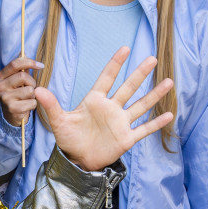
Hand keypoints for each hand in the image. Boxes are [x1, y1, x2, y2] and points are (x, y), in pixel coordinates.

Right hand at [0, 56, 44, 126]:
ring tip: (26, 98)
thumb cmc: (16, 94)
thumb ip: (20, 68)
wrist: (10, 115)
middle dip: (32, 82)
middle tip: (30, 88)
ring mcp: (5, 98)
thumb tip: (26, 54)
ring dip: (33, 95)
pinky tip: (26, 106)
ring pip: (30, 90)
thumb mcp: (15, 80)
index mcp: (0, 77)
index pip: (15, 63)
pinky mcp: (12, 109)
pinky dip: (33, 104)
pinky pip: (32, 102)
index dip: (30, 62)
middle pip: (24, 76)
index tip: (41, 65)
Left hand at [35, 46, 172, 171]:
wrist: (77, 160)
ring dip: (154, 94)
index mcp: (95, 101)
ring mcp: (120, 123)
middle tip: (152, 58)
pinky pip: (144, 129)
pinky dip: (156, 123)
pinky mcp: (126, 138)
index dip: (115, 63)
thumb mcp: (58, 121)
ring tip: (169, 81)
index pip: (107, 78)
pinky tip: (169, 114)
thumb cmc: (68, 138)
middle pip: (128, 87)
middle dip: (140, 73)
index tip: (125, 48)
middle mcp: (111, 108)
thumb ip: (51, 105)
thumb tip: (37, 90)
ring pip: (140, 105)